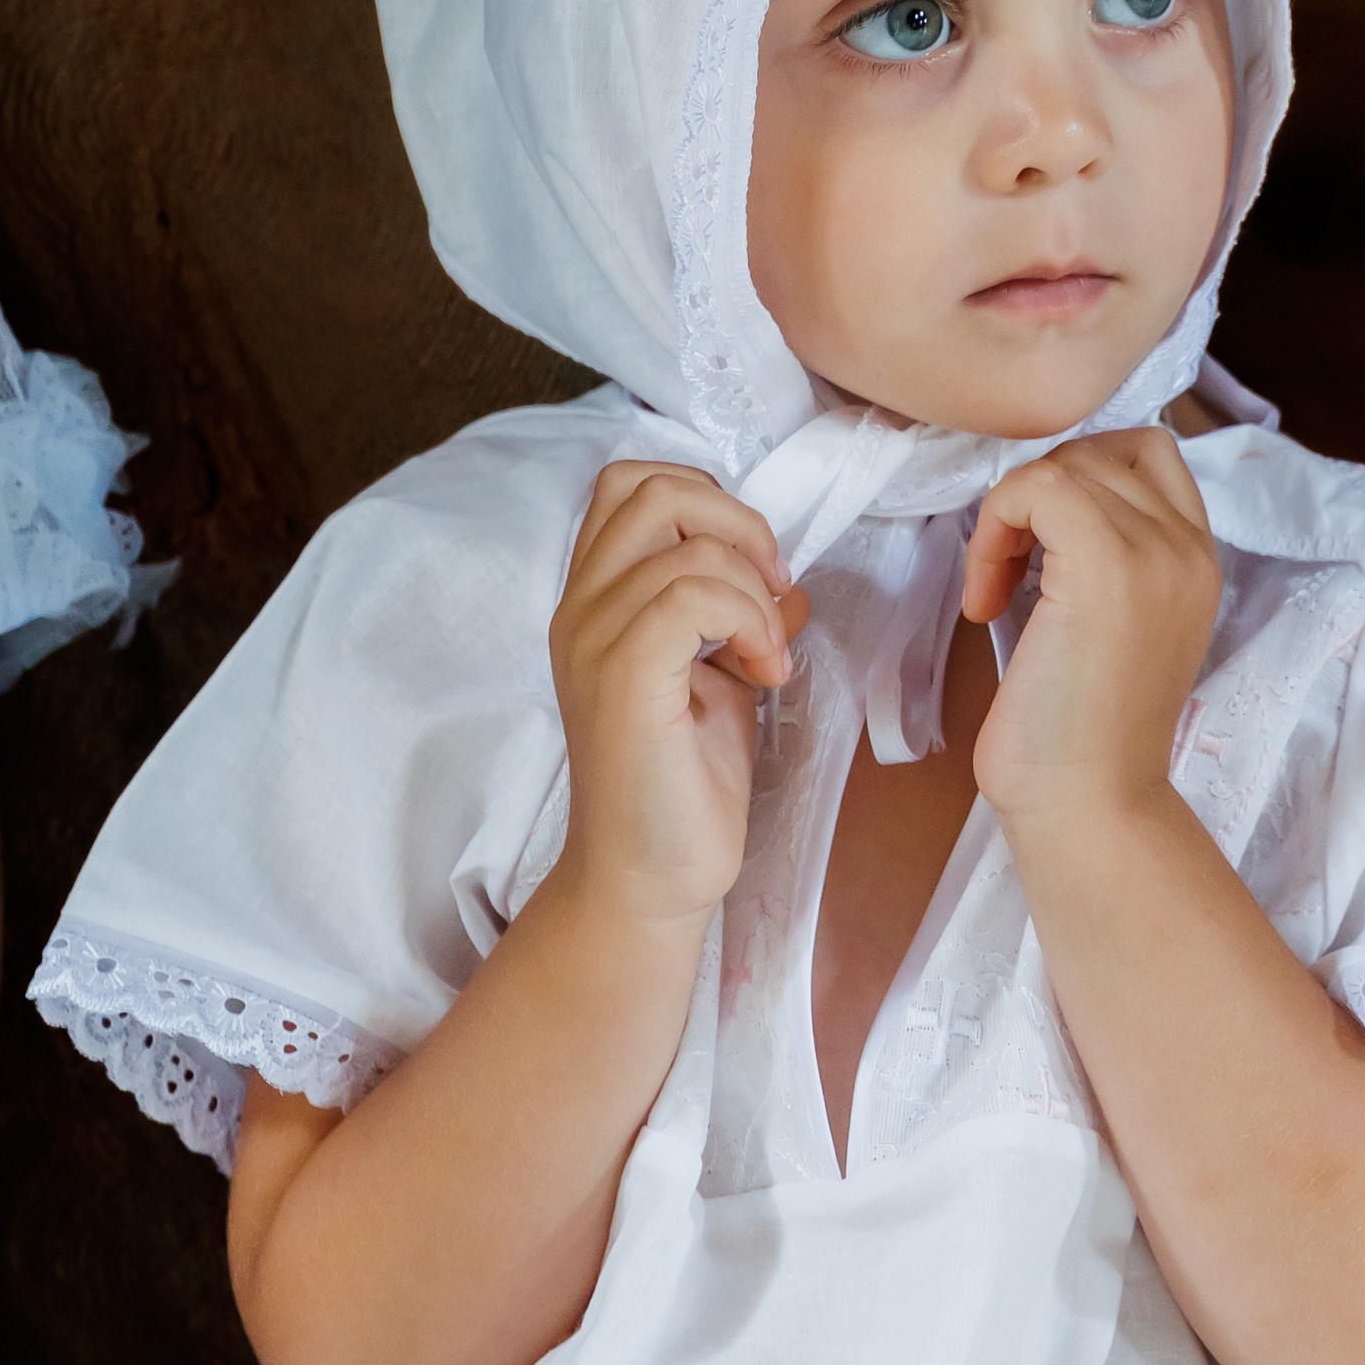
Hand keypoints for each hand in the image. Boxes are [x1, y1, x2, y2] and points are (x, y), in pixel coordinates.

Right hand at [549, 463, 809, 927]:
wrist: (651, 879)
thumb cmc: (681, 785)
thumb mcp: (718, 677)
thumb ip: (734, 615)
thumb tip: (785, 578)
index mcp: (594, 600)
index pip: (629, 484)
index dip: (706, 501)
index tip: (753, 572)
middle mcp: (580, 610)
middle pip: (647, 487)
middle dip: (735, 523)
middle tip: (770, 593)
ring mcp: (593, 641)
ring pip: (683, 544)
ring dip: (752, 590)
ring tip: (768, 656)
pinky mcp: (623, 678)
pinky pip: (690, 595)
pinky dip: (747, 620)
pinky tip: (763, 673)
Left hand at [962, 428, 1219, 831]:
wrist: (1090, 803)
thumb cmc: (1083, 735)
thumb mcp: (1112, 625)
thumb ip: (1104, 559)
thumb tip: (1041, 505)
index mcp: (1199, 560)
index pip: (1146, 453)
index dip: (1079, 479)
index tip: (1038, 551)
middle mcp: (1190, 546)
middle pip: (1101, 450)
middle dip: (1038, 494)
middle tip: (1009, 570)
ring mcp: (1155, 551)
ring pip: (1064, 466)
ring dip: (1009, 516)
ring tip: (995, 588)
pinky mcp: (1107, 563)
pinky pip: (1035, 487)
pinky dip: (994, 528)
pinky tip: (986, 599)